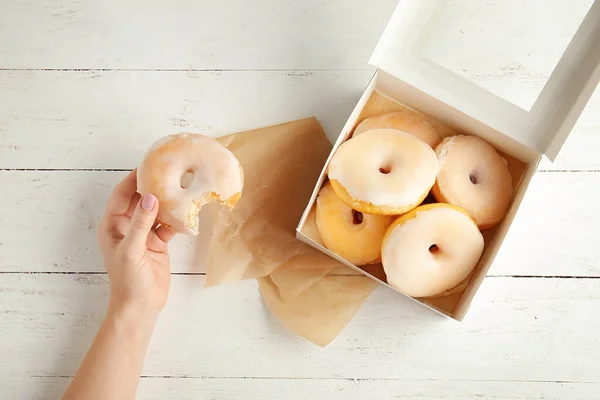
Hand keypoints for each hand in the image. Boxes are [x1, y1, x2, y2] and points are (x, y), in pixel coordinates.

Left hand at [98, 170, 176, 320]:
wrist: (141, 306)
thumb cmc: (128, 281)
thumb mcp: (131, 249)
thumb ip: (140, 222)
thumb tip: (150, 197)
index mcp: (113, 225)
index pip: (122, 194)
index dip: (133, 178)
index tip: (149, 164)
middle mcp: (127, 226)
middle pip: (140, 199)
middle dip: (153, 187)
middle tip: (169, 172)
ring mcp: (143, 234)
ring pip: (156, 211)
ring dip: (167, 203)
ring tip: (181, 188)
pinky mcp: (157, 243)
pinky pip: (167, 225)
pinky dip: (175, 220)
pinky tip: (185, 214)